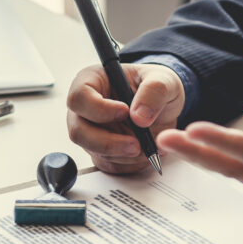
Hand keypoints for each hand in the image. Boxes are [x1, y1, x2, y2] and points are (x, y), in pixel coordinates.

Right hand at [66, 63, 183, 173]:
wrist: (163, 108)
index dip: (99, 108)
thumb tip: (139, 117)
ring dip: (122, 154)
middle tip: (135, 144)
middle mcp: (85, 108)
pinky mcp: (100, 151)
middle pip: (78, 131)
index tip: (125, 112)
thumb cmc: (156, 87)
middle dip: (108, 142)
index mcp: (92, 81)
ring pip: (93, 150)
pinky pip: (108, 164)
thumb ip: (154, 91)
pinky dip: (128, 163)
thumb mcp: (163, 80)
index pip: (79, 97)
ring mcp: (90, 132)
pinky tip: (144, 152)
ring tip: (147, 146)